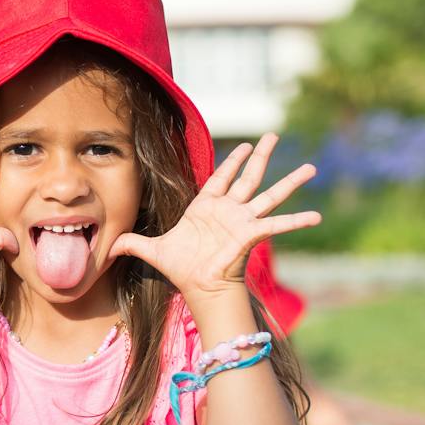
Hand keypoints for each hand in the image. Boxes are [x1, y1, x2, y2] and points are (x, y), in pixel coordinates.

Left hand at [110, 134, 320, 301]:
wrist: (199, 288)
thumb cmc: (181, 269)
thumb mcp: (153, 250)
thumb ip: (133, 242)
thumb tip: (109, 246)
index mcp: (207, 207)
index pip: (221, 177)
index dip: (233, 160)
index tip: (246, 145)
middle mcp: (229, 210)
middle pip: (249, 176)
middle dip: (262, 156)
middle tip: (274, 135)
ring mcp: (243, 221)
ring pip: (269, 194)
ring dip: (290, 181)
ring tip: (312, 168)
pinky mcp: (251, 234)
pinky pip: (277, 224)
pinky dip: (297, 221)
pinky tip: (316, 215)